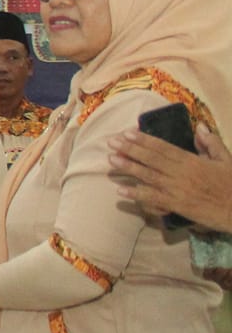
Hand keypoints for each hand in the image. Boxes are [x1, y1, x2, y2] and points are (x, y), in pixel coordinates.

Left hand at [112, 125, 231, 229]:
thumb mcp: (226, 160)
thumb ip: (211, 143)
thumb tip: (199, 126)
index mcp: (193, 161)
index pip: (164, 147)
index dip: (144, 139)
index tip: (127, 132)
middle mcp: (182, 173)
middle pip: (152, 159)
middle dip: (131, 149)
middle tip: (111, 141)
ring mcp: (178, 190)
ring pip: (149, 176)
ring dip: (129, 168)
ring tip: (111, 159)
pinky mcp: (178, 206)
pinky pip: (154, 199)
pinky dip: (137, 194)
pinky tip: (121, 191)